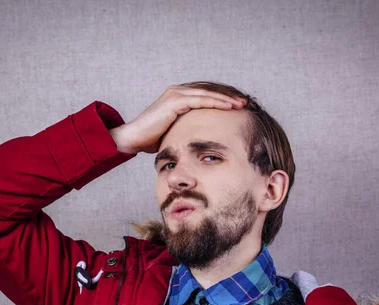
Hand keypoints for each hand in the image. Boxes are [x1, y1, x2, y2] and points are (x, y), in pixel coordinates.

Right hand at [110, 85, 246, 153]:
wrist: (133, 138)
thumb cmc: (151, 139)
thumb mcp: (174, 132)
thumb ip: (186, 129)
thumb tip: (199, 139)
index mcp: (178, 97)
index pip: (206, 95)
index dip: (222, 99)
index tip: (238, 107)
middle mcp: (178, 91)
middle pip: (209, 91)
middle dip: (228, 97)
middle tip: (245, 103)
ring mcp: (176, 94)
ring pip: (208, 93)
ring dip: (227, 99)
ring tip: (242, 104)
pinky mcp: (175, 101)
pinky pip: (201, 100)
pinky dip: (217, 102)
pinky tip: (229, 107)